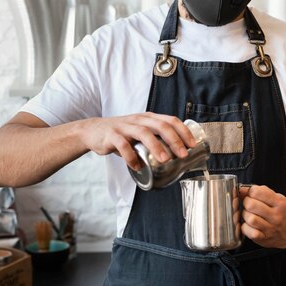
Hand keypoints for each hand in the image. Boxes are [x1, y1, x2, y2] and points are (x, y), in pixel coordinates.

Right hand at [81, 112, 196, 169]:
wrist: (93, 131)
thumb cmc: (121, 134)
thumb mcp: (140, 132)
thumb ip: (155, 141)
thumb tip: (175, 158)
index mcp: (148, 118)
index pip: (170, 120)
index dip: (183, 131)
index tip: (192, 145)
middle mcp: (138, 120)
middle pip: (160, 126)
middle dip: (174, 140)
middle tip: (183, 154)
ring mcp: (124, 126)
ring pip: (143, 133)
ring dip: (156, 146)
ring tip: (165, 159)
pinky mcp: (111, 135)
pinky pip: (122, 145)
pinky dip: (131, 157)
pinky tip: (137, 166)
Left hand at [239, 184, 285, 248]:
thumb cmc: (282, 213)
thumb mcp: (276, 198)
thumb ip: (260, 192)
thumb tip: (242, 190)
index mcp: (280, 203)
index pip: (257, 192)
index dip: (250, 192)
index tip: (252, 194)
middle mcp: (276, 216)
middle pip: (251, 205)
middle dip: (246, 202)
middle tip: (249, 204)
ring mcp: (270, 229)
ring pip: (250, 218)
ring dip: (245, 215)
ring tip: (249, 214)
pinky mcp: (264, 238)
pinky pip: (248, 231)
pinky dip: (245, 227)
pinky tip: (249, 225)